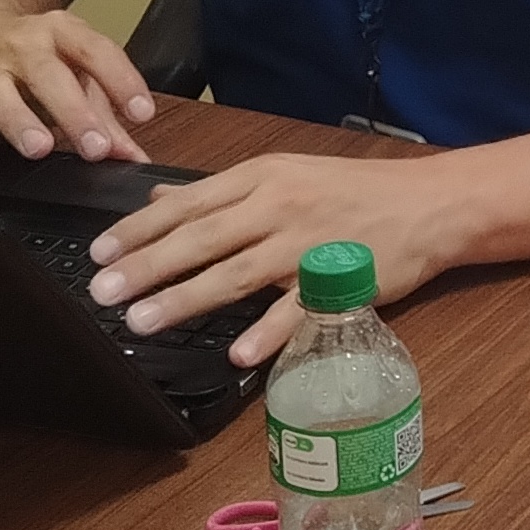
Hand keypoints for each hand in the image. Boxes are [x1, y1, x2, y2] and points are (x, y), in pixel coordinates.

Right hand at [0, 7, 154, 165]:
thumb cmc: (28, 56)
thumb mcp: (72, 71)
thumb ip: (106, 114)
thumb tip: (133, 157)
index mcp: (59, 33)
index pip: (95, 51)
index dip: (122, 81)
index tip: (142, 113)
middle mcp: (20, 47)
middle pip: (49, 75)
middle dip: (75, 112)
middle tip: (97, 147)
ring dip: (19, 121)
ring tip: (38, 147)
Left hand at [88, 150, 464, 365]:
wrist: (429, 203)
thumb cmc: (353, 191)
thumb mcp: (284, 175)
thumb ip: (221, 192)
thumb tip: (159, 199)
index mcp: (263, 177)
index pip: (189, 203)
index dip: (140, 228)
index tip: (100, 252)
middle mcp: (280, 206)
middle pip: (203, 238)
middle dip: (148, 266)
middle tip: (104, 291)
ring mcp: (310, 245)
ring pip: (238, 272)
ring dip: (187, 298)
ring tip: (144, 321)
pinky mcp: (341, 281)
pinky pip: (299, 311)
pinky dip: (269, 332)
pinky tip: (239, 354)